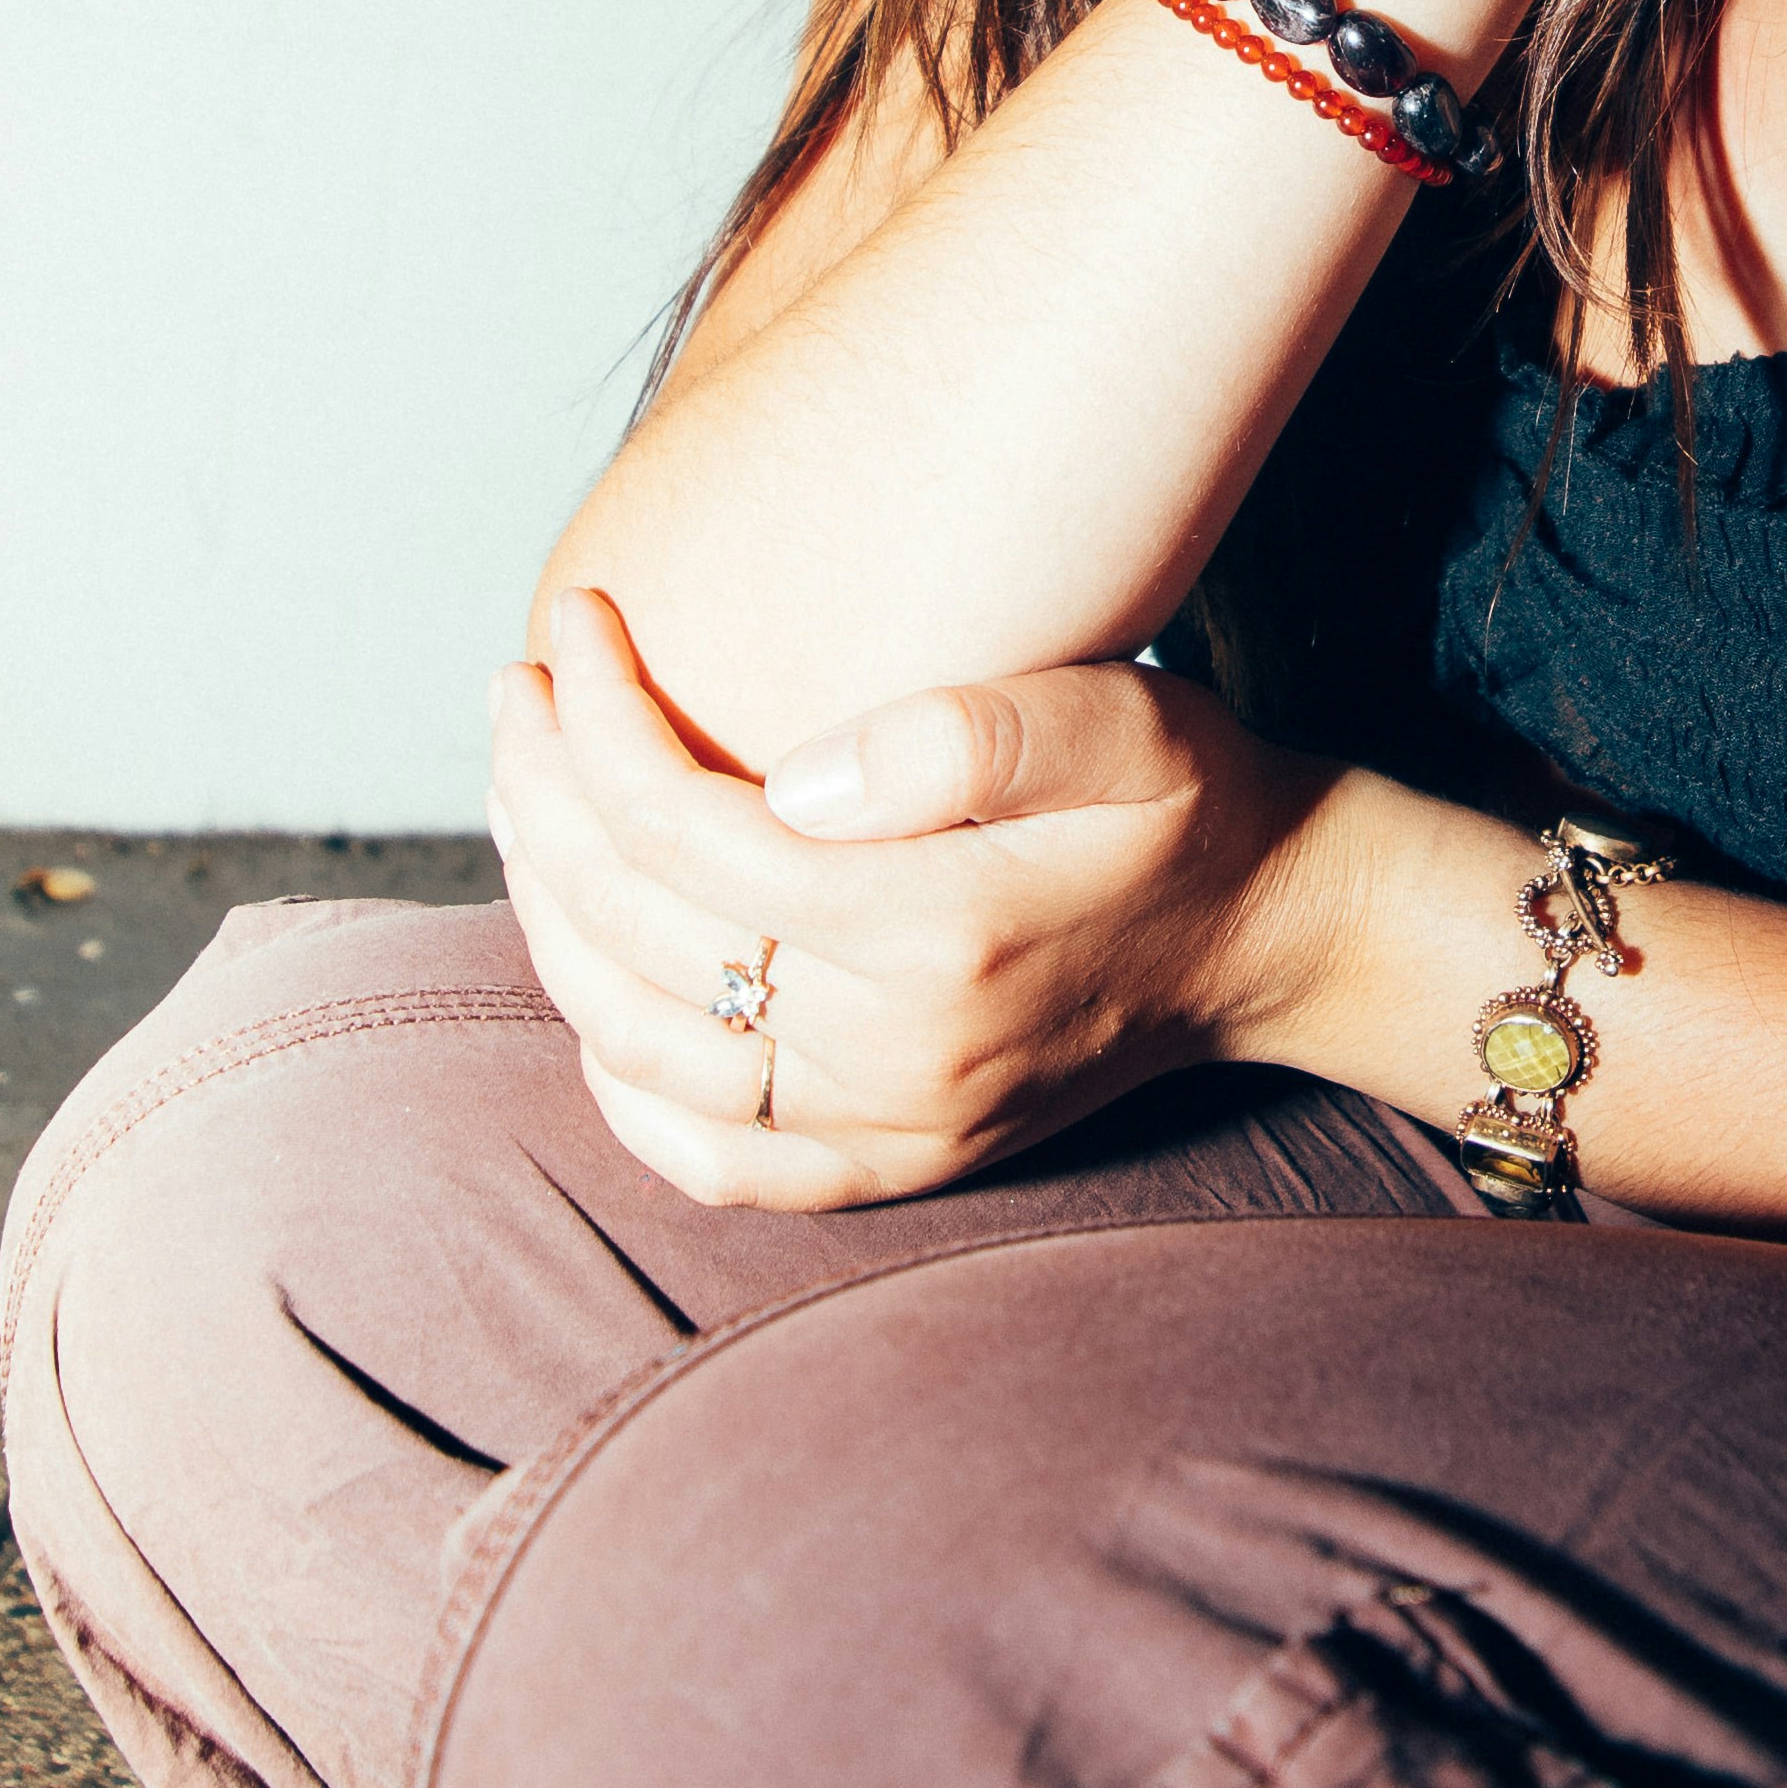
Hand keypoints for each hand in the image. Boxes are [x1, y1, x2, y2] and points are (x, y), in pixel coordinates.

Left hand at [486, 583, 1341, 1208]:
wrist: (1269, 935)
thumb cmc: (1187, 799)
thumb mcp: (1122, 718)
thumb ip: (969, 735)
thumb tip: (796, 782)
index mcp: (938, 928)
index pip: (683, 830)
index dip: (597, 720)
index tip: (572, 620)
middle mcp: (898, 1051)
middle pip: (636, 932)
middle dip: (542, 795)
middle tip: (517, 690)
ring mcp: (890, 1126)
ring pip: (639, 1044)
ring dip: (549, 917)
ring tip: (527, 797)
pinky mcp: (895, 1166)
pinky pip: (708, 1160)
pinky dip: (620, 1079)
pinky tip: (593, 977)